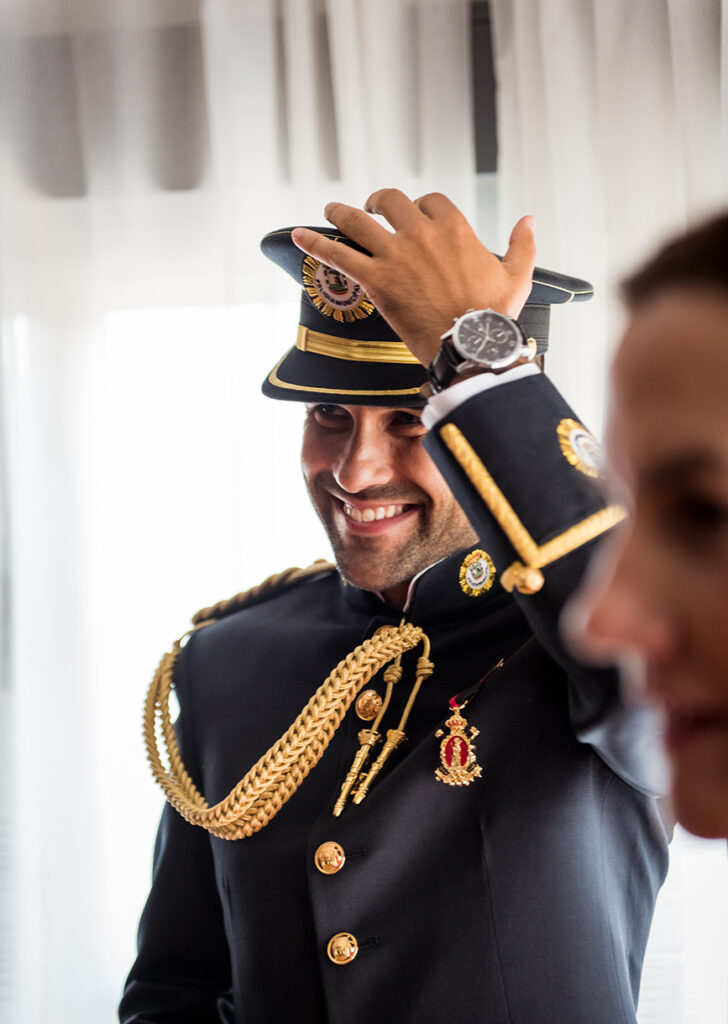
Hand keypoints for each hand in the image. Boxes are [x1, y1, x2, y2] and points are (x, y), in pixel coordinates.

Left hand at [291, 188, 535, 366]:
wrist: (470, 345)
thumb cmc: (494, 315)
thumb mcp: (518, 275)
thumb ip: (522, 244)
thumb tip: (529, 219)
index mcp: (455, 228)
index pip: (429, 202)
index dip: (419, 206)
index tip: (414, 215)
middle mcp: (422, 233)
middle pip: (392, 202)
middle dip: (379, 202)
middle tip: (372, 208)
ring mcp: (395, 255)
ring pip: (359, 221)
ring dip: (342, 213)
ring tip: (332, 211)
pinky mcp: (375, 280)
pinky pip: (338, 255)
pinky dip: (314, 244)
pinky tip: (296, 237)